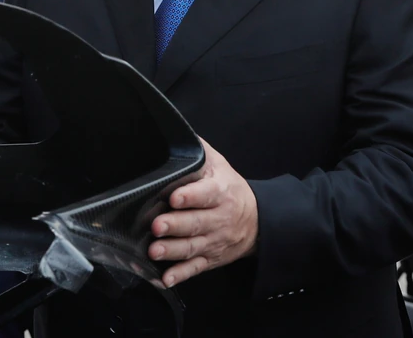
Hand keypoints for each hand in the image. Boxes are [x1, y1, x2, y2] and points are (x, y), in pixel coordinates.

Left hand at [148, 138, 257, 287]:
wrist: (258, 220)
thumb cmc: (229, 187)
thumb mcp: (218, 165)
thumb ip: (198, 152)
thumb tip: (176, 133)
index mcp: (220, 192)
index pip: (205, 194)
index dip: (190, 196)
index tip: (174, 197)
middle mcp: (218, 219)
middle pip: (197, 223)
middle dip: (176, 225)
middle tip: (156, 225)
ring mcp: (215, 241)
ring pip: (194, 247)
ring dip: (173, 250)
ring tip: (154, 250)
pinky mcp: (211, 258)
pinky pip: (196, 269)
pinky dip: (181, 275)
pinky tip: (166, 279)